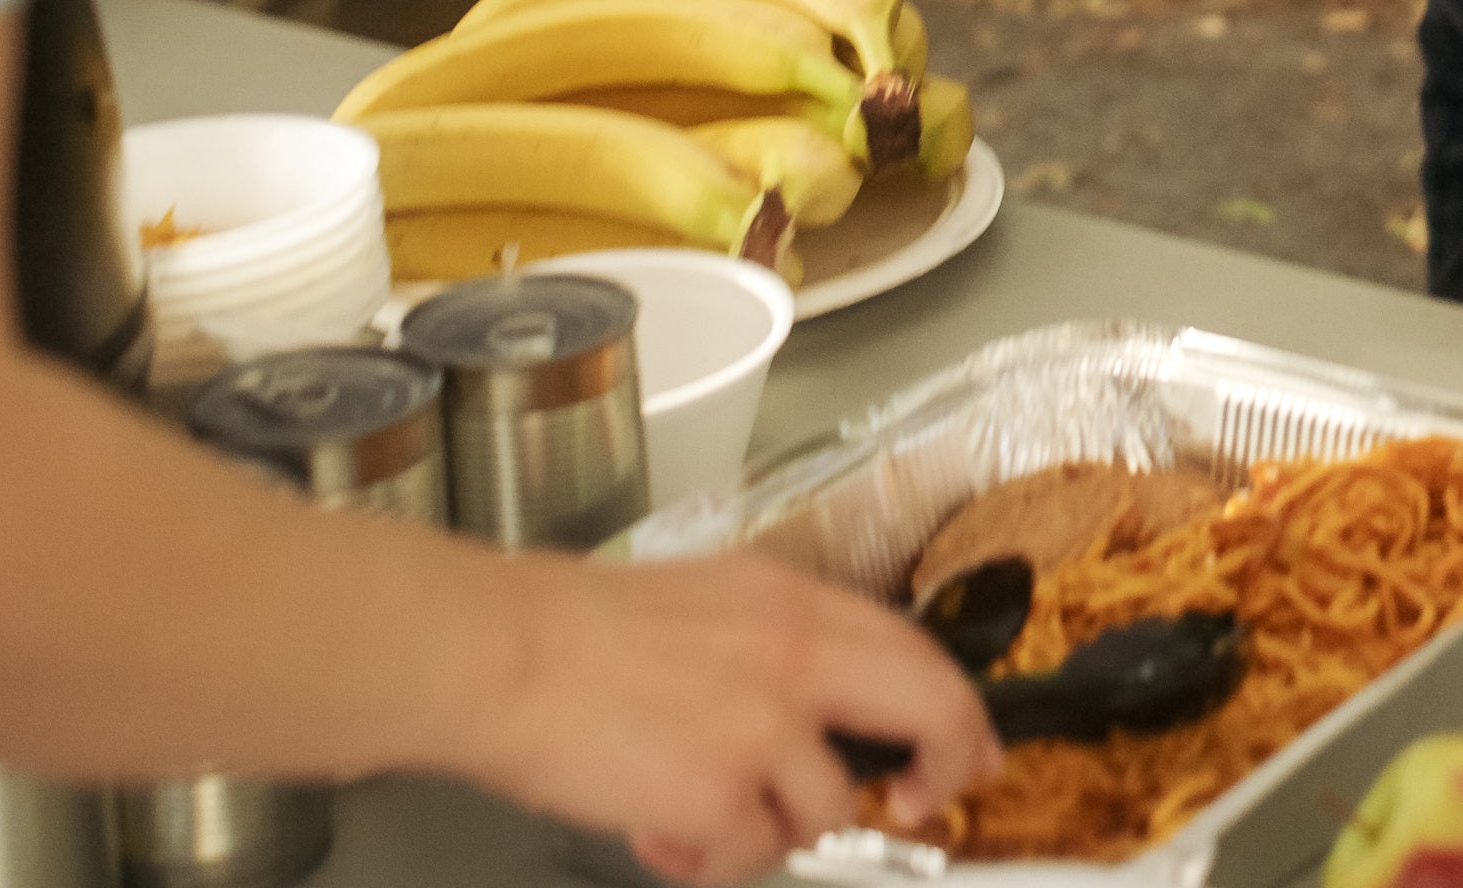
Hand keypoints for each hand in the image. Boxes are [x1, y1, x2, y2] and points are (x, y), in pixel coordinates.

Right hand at [454, 553, 997, 883]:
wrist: (497, 653)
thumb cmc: (573, 630)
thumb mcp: (706, 602)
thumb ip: (773, 646)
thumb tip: (818, 711)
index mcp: (794, 602)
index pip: (914, 651)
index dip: (954, 709)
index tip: (965, 748)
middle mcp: (800, 656)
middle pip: (932, 711)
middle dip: (946, 766)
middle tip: (923, 805)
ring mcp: (768, 729)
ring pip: (827, 812)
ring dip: (770, 830)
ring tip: (698, 816)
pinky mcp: (724, 797)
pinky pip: (749, 858)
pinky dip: (707, 860)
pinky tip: (657, 831)